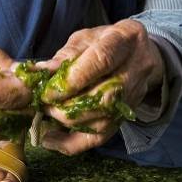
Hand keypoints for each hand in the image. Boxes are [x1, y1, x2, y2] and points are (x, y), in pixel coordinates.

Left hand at [37, 19, 164, 154]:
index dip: (72, 80)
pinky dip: (72, 143)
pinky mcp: (125, 116)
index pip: (100, 62)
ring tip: (46, 114)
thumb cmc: (106, 42)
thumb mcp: (86, 37)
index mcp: (124, 39)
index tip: (47, 91)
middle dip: (66, 106)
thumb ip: (66, 54)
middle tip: (43, 104)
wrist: (140, 54)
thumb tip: (41, 72)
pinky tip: (50, 139)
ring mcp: (133, 96)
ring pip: (101, 121)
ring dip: (67, 122)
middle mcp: (135, 70)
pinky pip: (101, 137)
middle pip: (102, 97)